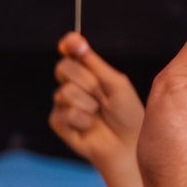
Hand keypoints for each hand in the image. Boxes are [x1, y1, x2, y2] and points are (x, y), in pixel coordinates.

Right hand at [50, 34, 144, 176]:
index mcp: (87, 71)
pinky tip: (90, 126)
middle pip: (62, 68)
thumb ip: (94, 64)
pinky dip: (81, 120)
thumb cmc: (127, 113)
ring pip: (64, 92)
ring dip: (87, 104)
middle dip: (85, 80)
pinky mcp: (59, 122)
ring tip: (98, 114)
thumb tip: (77, 42)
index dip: (69, 44)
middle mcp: (73, 84)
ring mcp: (64, 103)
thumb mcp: (116, 83)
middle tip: (101, 93)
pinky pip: (62, 113)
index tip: (74, 43)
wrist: (127, 144)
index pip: (70, 50)